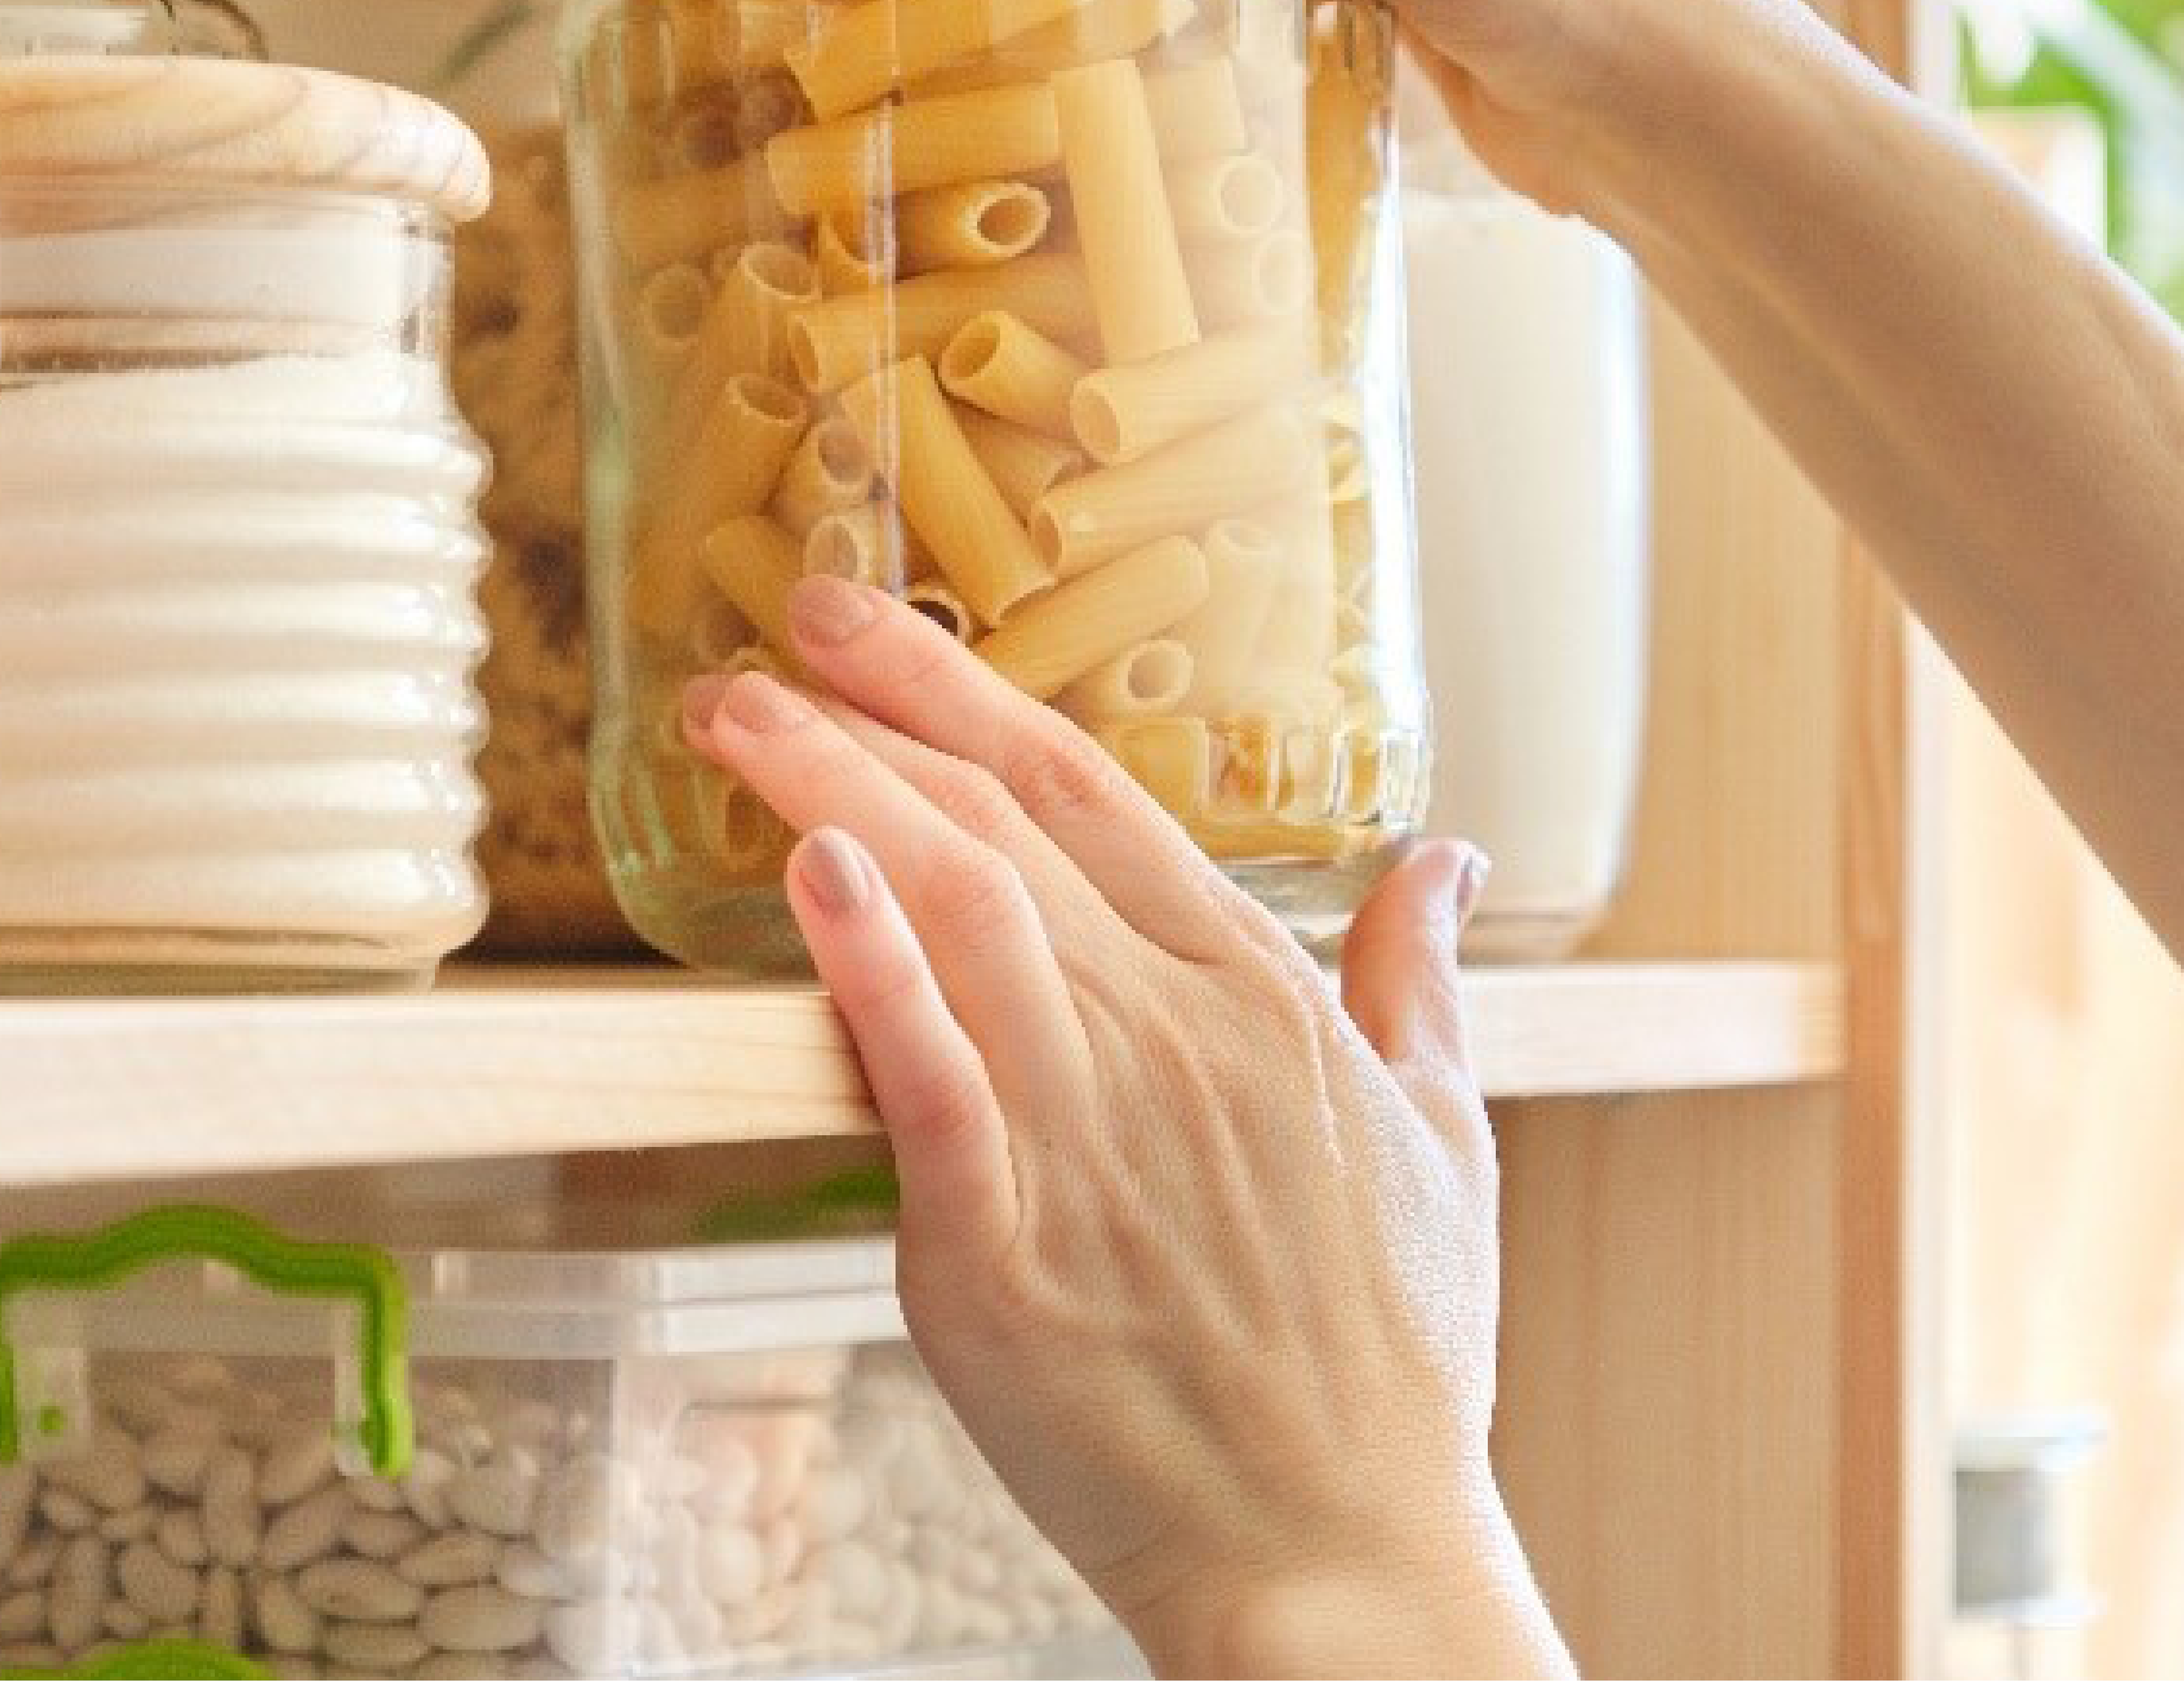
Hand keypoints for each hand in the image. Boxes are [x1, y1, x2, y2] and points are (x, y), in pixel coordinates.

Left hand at [682, 575, 1572, 1679]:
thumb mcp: (1447, 1143)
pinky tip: (814, 870)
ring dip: (835, 791)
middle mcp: (1170, 1039)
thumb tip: (1445, 859)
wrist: (1341, 1559)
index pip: (1090, 795)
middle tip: (768, 627)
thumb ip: (1423, 982)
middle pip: (1001, 826)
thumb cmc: (1389, 1364)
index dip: (967, 691)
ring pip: (957, 910)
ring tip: (736, 716)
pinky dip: (872, 963)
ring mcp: (1089, 1136)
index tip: (868, 624)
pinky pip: (932, 1075)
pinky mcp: (1009, 1247)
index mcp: (1257, 999)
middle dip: (873, 707)